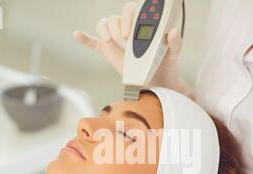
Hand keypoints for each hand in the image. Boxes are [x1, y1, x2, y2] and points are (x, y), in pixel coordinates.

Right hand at [74, 2, 193, 97]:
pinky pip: (94, 43)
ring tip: (111, 41)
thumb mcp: (173, 55)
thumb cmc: (166, 66)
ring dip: (106, 30)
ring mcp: (117, 41)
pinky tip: (77, 34)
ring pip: (105, 25)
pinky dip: (85, 39)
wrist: (159, 84)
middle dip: (117, 25)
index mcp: (142, 26)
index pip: (131, 10)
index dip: (128, 16)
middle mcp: (128, 30)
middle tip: (125, 39)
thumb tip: (174, 32)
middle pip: (115, 17)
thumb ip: (176, 44)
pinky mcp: (109, 52)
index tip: (131, 31)